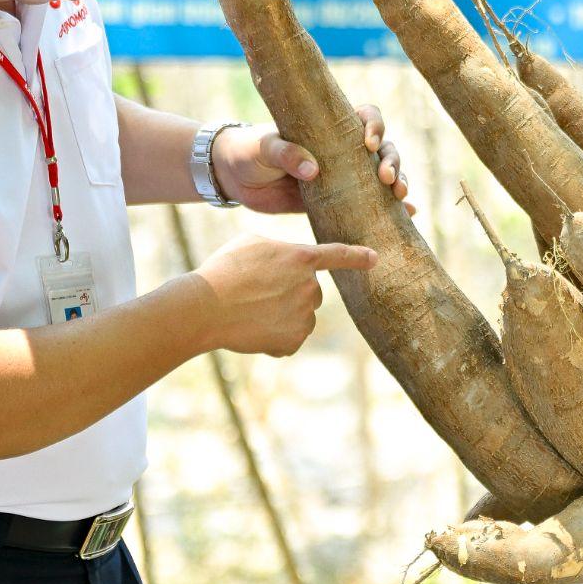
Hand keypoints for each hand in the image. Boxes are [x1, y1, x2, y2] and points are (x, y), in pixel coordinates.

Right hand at [191, 235, 376, 356]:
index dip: (357, 257)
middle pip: (310, 291)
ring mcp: (304, 316)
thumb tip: (287, 264)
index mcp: (302, 258)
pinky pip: (290, 338)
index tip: (375, 259)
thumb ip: (279, 250)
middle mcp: (310, 287)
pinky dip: (275, 337)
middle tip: (257, 294)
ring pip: (300, 316)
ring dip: (282, 315)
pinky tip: (253, 329)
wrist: (207, 306)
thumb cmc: (224, 270)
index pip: (338, 255)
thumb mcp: (251, 243)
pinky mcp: (294, 340)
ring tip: (251, 311)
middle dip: (290, 293)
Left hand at [210, 104, 413, 215]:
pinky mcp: (335, 200)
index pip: (364, 116)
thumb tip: (314, 171)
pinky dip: (390, 207)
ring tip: (402, 197)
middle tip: (387, 179)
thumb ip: (286, 153)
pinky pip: (367, 203)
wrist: (232, 177)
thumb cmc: (248, 150)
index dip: (374, 125)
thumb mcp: (265, 146)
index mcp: (328, 127)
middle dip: (392, 160)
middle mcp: (341, 148)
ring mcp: (342, 175)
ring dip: (398, 182)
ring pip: (380, 175)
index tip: (368, 143)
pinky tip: (409, 214)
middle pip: (382, 148)